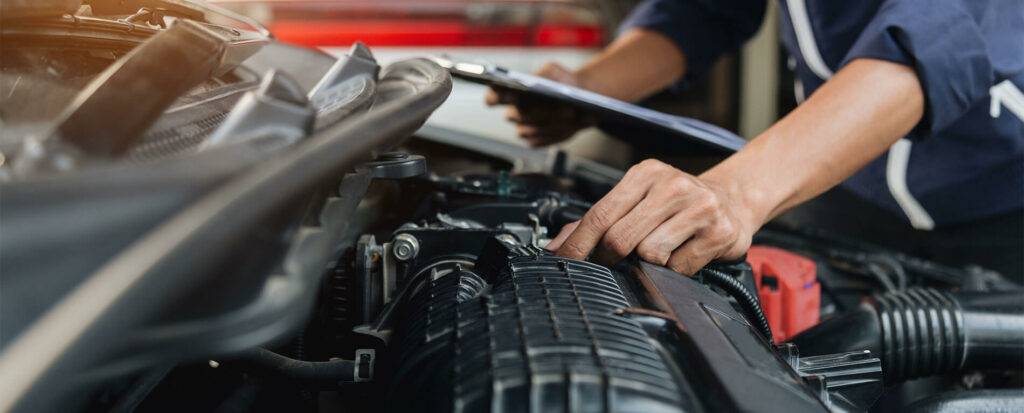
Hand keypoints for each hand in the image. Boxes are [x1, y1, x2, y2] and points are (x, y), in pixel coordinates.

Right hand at [485, 62, 594, 146]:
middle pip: (515, 115)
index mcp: (511, 92)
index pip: (493, 96)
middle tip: (561, 106)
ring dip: (550, 123)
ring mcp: (523, 128)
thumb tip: (536, 86)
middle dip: (538, 111)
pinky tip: (569, 125)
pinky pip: (541, 141)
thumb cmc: (562, 82)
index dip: (495, 97)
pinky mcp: (536, 141)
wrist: (581, 99)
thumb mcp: (553, 71)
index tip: (509, 93)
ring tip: (571, 114)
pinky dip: (556, 133)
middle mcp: (513, 112)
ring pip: (528, 130)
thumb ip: (543, 74)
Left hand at [545, 159, 755, 274]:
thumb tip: (556, 246)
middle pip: (621, 238)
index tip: (563, 261)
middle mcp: (673, 185)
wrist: (733, 199)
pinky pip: (679, 268)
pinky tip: (684, 253)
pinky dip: (676, 270)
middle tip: (616, 261)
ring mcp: (699, 207)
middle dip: (611, 257)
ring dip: (650, 262)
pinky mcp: (720, 232)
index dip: (578, 243)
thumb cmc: (676, 204)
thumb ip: (599, 220)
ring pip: (650, 255)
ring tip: (664, 248)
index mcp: (646, 174)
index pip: (600, 213)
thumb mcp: (638, 199)